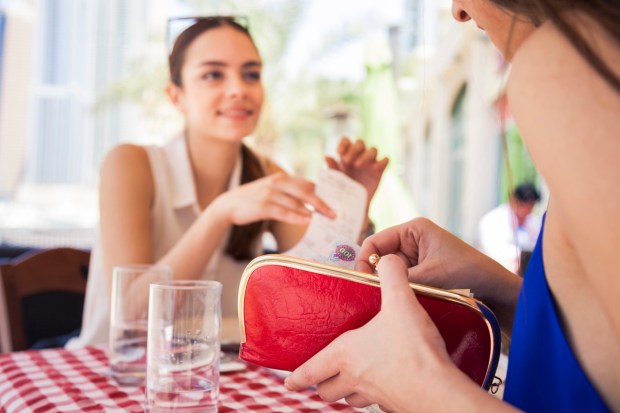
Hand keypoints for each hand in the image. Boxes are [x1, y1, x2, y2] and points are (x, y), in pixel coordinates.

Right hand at [212, 172, 335, 225]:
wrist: (228, 204)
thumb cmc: (254, 200)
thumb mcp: (273, 191)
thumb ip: (290, 195)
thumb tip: (311, 206)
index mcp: (282, 178)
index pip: (307, 184)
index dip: (323, 193)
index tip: (335, 202)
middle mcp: (278, 182)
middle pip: (306, 191)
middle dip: (322, 202)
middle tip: (334, 213)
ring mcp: (270, 193)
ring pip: (296, 202)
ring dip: (312, 210)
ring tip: (325, 218)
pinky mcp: (263, 206)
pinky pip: (283, 211)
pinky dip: (296, 216)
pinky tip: (306, 221)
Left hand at [285, 255, 463, 410]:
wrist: (438, 389)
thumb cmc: (412, 348)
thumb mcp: (400, 301)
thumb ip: (392, 275)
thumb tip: (388, 260)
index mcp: (346, 354)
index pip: (311, 371)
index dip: (297, 377)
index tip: (289, 382)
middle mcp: (355, 379)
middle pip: (328, 391)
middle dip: (324, 386)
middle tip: (323, 380)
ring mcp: (375, 395)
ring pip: (351, 399)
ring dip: (349, 392)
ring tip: (353, 382)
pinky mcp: (396, 405)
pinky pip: (379, 402)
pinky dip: (377, 396)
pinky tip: (387, 385)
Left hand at [325, 137, 387, 203]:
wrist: (352, 204)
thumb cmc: (342, 188)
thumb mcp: (335, 179)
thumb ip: (332, 168)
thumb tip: (326, 156)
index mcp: (347, 154)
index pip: (347, 141)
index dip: (344, 143)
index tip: (339, 152)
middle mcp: (360, 155)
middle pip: (360, 143)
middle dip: (353, 150)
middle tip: (347, 161)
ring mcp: (371, 162)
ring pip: (373, 149)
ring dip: (366, 155)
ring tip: (358, 165)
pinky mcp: (379, 171)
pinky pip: (385, 160)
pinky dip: (382, 161)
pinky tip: (375, 168)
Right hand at [356, 217, 521, 331]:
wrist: (496, 289)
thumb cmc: (468, 273)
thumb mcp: (430, 275)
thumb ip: (399, 277)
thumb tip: (371, 283)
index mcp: (413, 229)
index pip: (374, 242)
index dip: (364, 260)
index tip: (361, 281)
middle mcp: (411, 240)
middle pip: (379, 257)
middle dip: (374, 274)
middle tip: (369, 295)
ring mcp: (415, 257)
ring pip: (388, 271)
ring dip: (388, 284)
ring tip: (386, 300)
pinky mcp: (420, 273)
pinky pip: (400, 281)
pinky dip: (397, 290)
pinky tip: (398, 302)